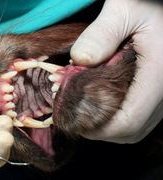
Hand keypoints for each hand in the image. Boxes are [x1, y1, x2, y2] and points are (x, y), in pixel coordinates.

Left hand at [71, 0, 162, 142]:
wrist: (161, 4)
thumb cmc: (148, 2)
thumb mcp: (125, 9)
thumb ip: (102, 34)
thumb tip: (80, 60)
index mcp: (160, 74)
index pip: (129, 121)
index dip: (99, 128)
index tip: (73, 119)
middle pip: (131, 130)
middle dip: (99, 129)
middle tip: (73, 115)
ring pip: (137, 126)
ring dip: (108, 125)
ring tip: (83, 109)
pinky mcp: (158, 90)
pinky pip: (139, 115)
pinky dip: (118, 116)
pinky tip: (100, 101)